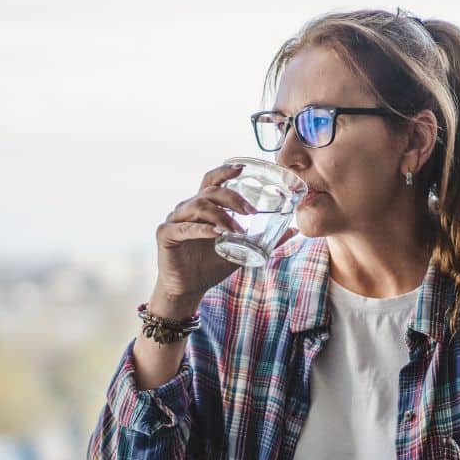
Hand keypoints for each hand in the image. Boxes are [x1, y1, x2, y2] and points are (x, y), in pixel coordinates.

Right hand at [151, 162, 297, 308]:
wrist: (188, 290)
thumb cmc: (211, 267)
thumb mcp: (242, 251)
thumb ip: (265, 239)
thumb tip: (294, 230)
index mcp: (203, 207)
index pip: (212, 181)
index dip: (225, 171)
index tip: (243, 169)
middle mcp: (187, 209)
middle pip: (209, 191)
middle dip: (232, 197)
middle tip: (251, 211)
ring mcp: (175, 220)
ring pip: (198, 206)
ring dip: (221, 215)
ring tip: (237, 230)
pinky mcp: (165, 234)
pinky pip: (185, 227)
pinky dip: (202, 229)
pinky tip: (216, 234)